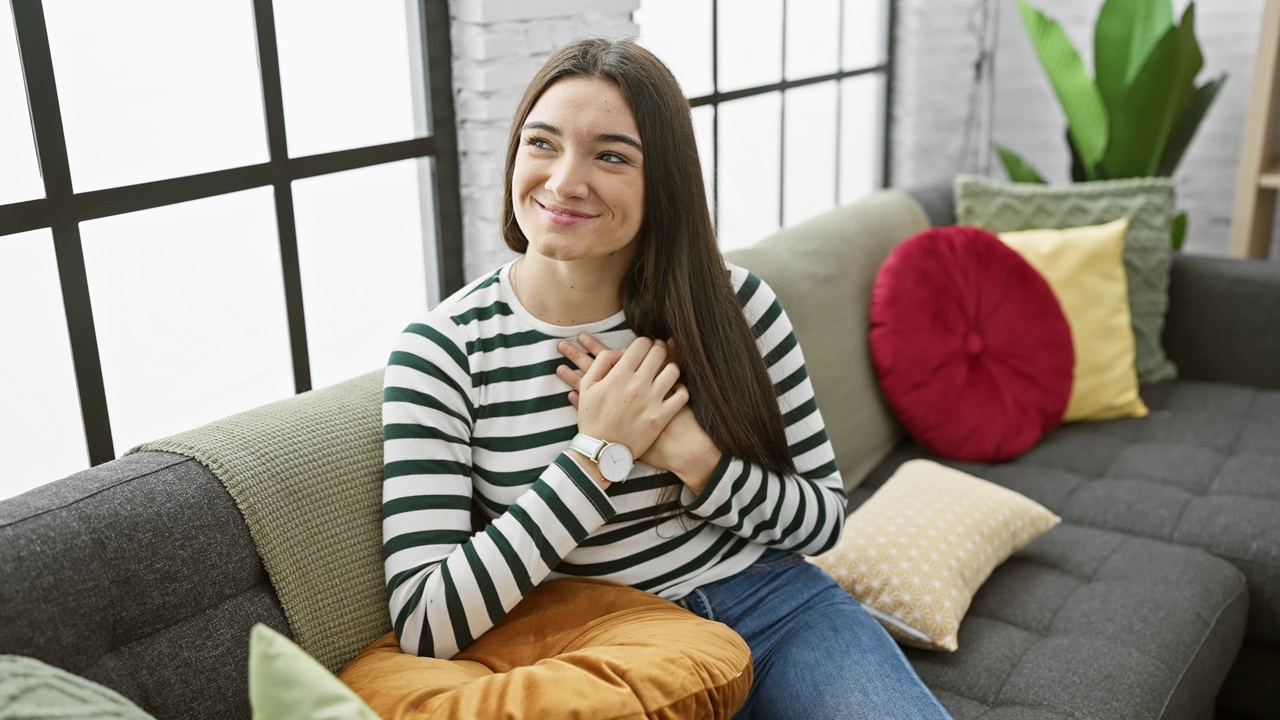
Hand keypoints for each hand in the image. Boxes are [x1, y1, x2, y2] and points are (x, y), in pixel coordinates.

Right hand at [557, 335, 686, 462]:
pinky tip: (674, 390)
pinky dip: (681, 389)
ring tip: (666, 370)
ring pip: (673, 370)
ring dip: (670, 366)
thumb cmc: (593, 418)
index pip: (642, 344)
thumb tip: (620, 351)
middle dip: (659, 348)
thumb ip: (601, 362)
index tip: (644, 347)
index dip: (644, 342)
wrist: (601, 451)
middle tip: (658, 352)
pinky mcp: (662, 417)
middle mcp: (638, 385)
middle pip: (659, 352)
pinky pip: (682, 395)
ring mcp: (652, 401)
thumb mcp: (587, 386)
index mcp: (619, 375)